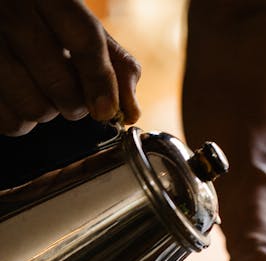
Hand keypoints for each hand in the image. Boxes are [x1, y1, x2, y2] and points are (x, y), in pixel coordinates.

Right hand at [0, 0, 140, 135]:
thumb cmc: (38, 18)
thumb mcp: (76, 24)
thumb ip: (111, 62)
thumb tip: (130, 111)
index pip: (84, 40)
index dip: (100, 81)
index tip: (107, 110)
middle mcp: (11, 10)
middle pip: (58, 81)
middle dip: (73, 103)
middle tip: (68, 95)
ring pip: (33, 106)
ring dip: (45, 112)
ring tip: (38, 92)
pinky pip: (7, 120)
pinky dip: (19, 121)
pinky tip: (17, 98)